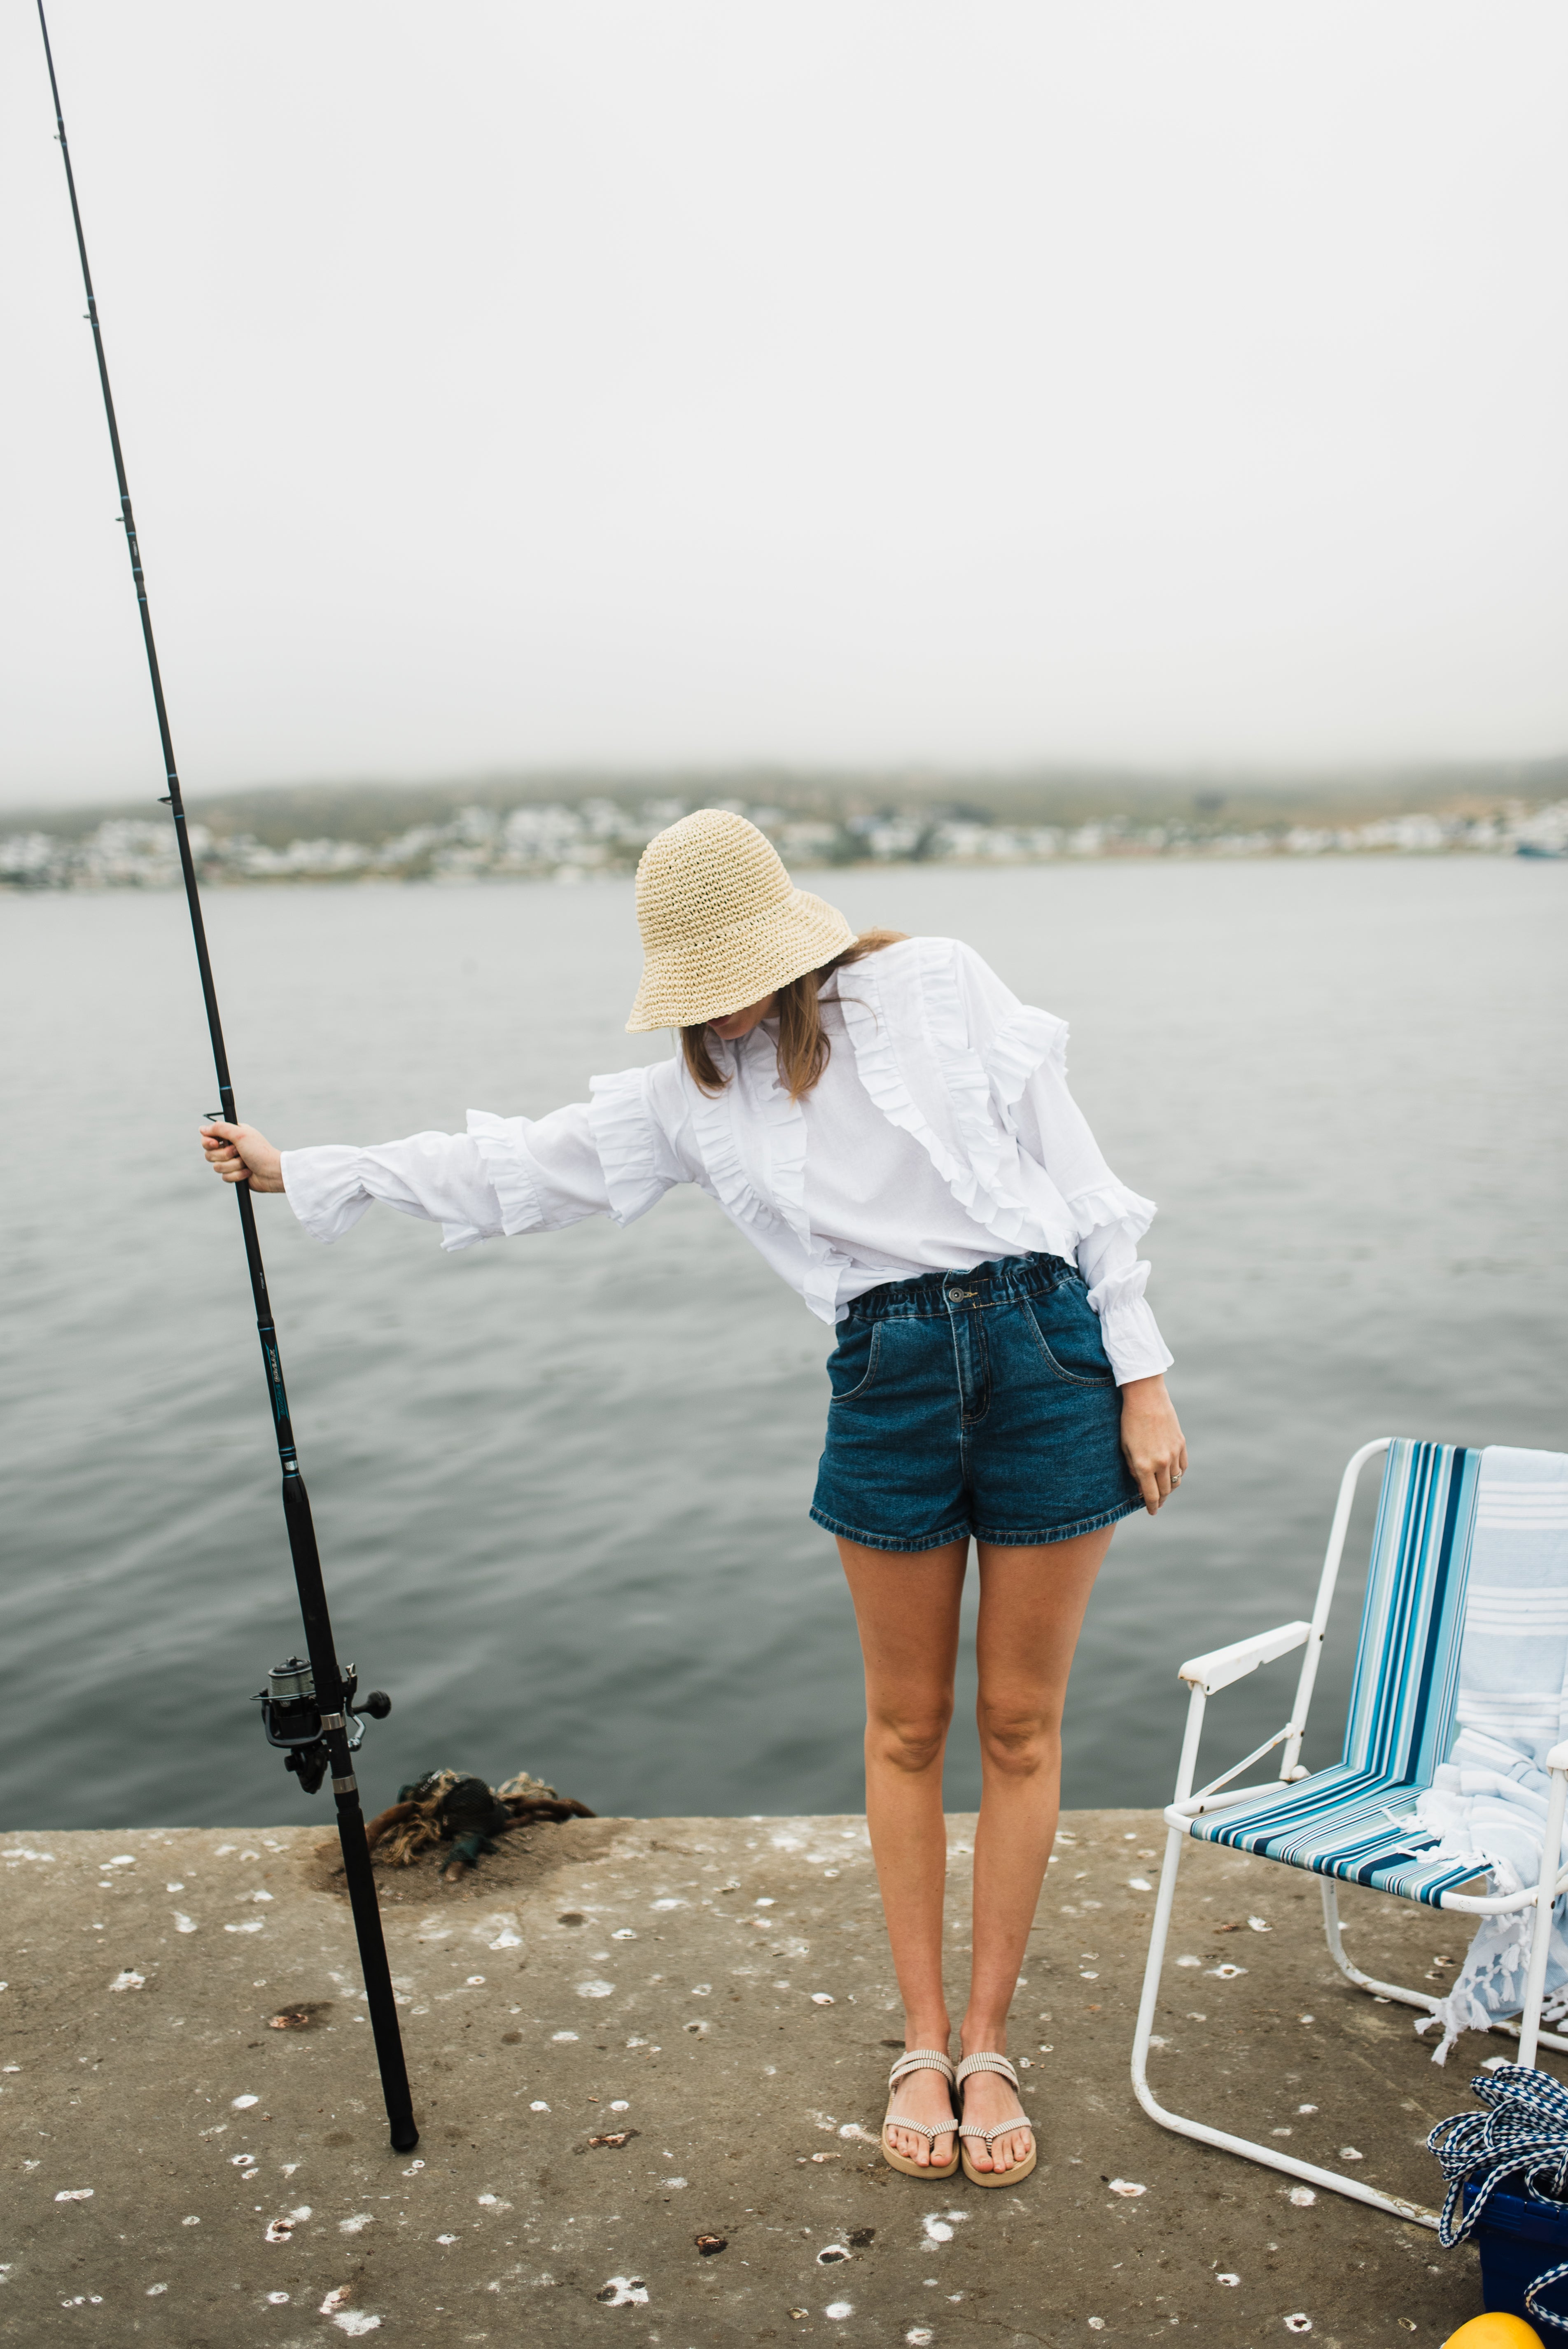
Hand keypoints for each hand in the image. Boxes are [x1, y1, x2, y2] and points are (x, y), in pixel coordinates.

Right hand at [199, 1120, 284, 1191]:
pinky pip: (224, 1177)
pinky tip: (248, 1172)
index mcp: (231, 1135)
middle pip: (209, 1153)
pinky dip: (237, 1175)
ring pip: (216, 1166)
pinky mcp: (234, 1174)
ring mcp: (231, 1161)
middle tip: (238, 1152)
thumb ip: (220, 1128)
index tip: (215, 1144)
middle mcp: (230, 1147)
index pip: (208, 1137)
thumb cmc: (260, 1151)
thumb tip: (202, 1129)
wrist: (272, 1172)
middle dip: (224, 1155)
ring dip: (233, 1165)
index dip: (208, 1142)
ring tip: (245, 1162)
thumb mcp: (240, 1134)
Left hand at [1120, 1375, 1186, 1513]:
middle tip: (1156, 1503)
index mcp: (1144, 1465)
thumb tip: (1141, 1487)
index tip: (1152, 1512)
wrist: (1145, 1398)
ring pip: (1176, 1480)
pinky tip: (1171, 1474)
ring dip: (1169, 1488)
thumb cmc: (1129, 1422)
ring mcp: (1173, 1453)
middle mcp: (1161, 1462)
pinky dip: (1178, 1473)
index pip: (1151, 1495)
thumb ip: (1133, 1470)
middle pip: (1165, 1491)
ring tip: (1163, 1490)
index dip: (1152, 1506)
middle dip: (1160, 1500)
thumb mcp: (1125, 1448)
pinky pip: (1183, 1467)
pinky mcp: (1181, 1444)